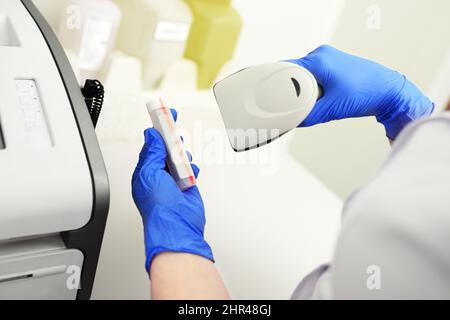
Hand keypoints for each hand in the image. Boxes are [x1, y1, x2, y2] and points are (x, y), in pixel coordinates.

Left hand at [132, 110, 212, 271]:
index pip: (150, 145)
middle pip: (165, 149)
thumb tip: (151, 135)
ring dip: (181, 154)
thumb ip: (152, 153)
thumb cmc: (158, 206)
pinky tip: (189, 171)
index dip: (157, 130)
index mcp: (144, 172)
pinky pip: (189, 170)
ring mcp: (172, 181)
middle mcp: (158, 176)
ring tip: (181, 157)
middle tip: (174, 127)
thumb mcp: (150, 173)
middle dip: (170, 139)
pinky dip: (191, 168)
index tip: (162, 116)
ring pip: (179, 158)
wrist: (177, 225)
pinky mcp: (186, 186)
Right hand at [289, 45, 433, 139]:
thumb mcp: (333, 109)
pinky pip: (315, 75)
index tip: (270, 94)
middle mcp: (323, 55)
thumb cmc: (368, 93)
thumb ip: (309, 116)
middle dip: (290, 89)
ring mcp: (329, 58)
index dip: (276, 83)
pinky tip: (319, 97)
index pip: (286, 69)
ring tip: (311, 101)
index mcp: (319, 59)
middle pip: (294, 72)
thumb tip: (294, 122)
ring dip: (303, 89)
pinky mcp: (335, 65)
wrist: (391, 92)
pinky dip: (312, 87)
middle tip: (290, 104)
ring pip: (305, 75)